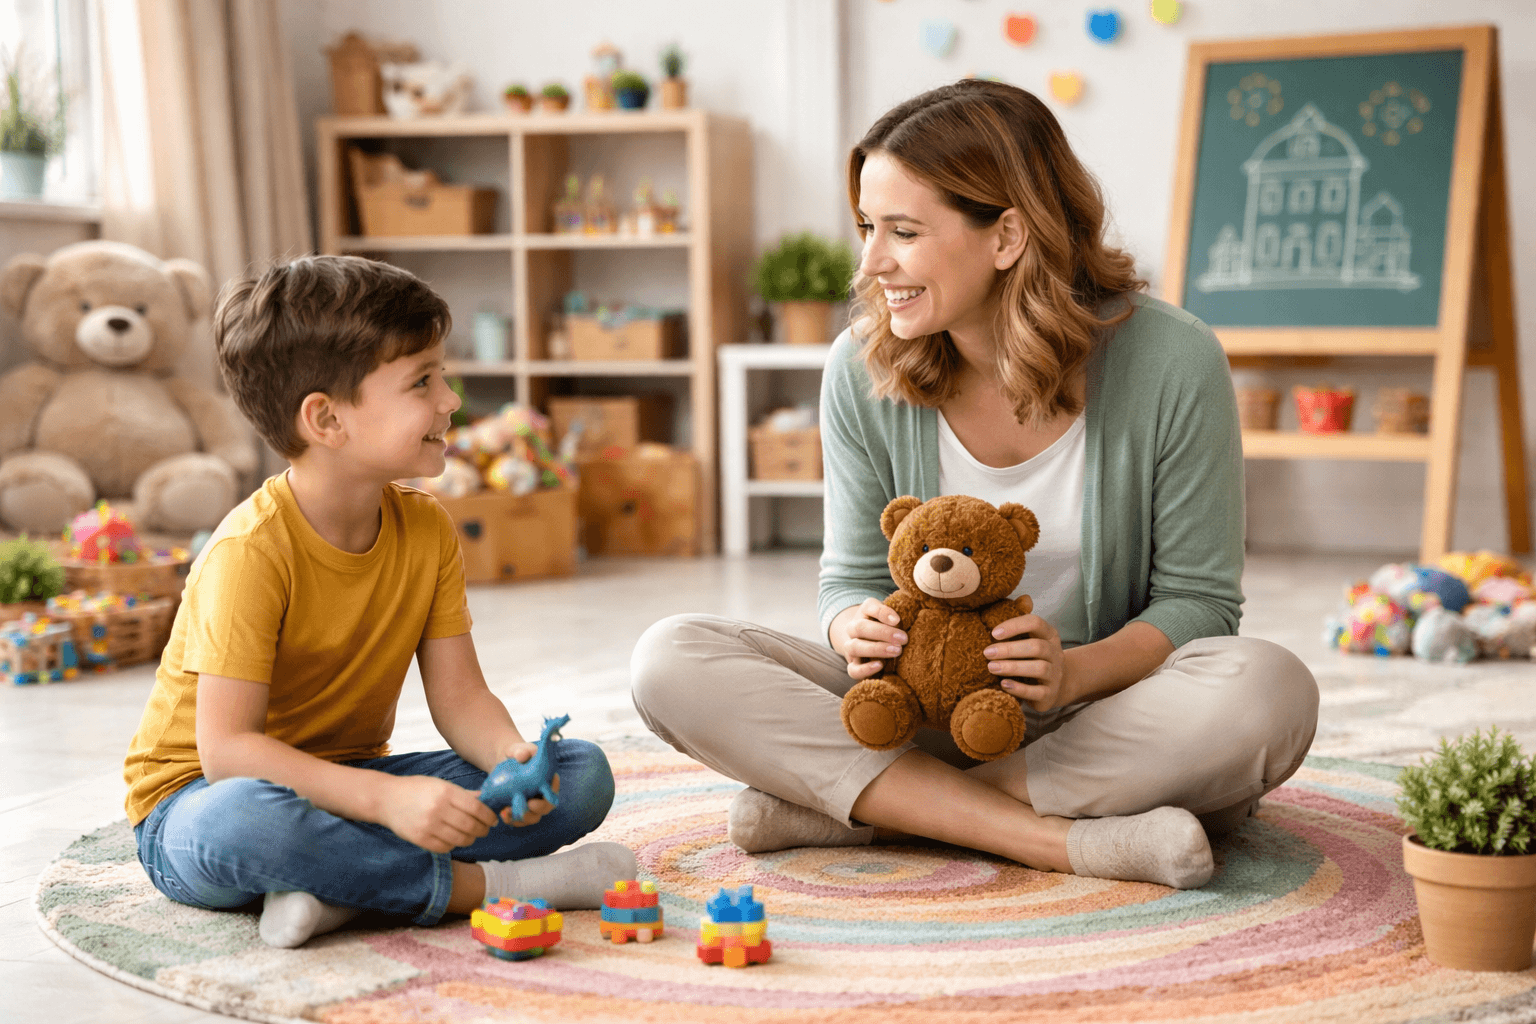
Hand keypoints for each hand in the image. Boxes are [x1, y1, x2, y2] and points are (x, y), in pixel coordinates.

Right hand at [379, 775, 499, 852]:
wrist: (386, 799)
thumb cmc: (417, 789)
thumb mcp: (441, 784)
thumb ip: (463, 794)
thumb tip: (486, 799)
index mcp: (446, 792)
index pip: (476, 808)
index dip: (488, 817)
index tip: (493, 820)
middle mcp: (438, 809)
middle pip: (470, 826)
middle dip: (483, 830)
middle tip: (485, 829)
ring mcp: (428, 826)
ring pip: (460, 839)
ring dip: (470, 839)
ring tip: (471, 835)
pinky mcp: (420, 839)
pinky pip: (445, 847)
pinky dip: (453, 845)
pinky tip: (454, 839)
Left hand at [491, 742, 559, 827]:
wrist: (504, 763)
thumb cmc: (517, 755)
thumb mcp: (519, 749)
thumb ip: (522, 750)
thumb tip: (522, 756)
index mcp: (547, 779)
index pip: (554, 789)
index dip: (550, 794)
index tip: (539, 793)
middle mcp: (542, 794)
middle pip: (546, 807)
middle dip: (537, 810)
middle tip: (527, 805)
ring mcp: (531, 804)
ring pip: (533, 817)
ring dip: (523, 818)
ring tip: (509, 811)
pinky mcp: (519, 809)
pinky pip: (518, 820)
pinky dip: (511, 820)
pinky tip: (502, 814)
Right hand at [832, 598, 907, 681]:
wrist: (866, 642)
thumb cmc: (884, 628)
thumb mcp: (890, 617)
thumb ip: (893, 615)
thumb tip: (898, 619)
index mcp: (863, 613)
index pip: (869, 607)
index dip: (882, 613)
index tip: (897, 620)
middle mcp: (853, 629)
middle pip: (860, 627)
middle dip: (883, 633)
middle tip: (903, 639)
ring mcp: (850, 648)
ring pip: (855, 647)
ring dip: (876, 649)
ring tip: (896, 651)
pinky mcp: (853, 666)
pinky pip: (853, 669)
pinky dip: (865, 669)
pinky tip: (880, 665)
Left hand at [984, 613, 1069, 711]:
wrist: (1055, 686)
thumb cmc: (1033, 657)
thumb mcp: (1030, 638)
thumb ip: (1021, 622)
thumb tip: (1024, 598)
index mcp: (1049, 635)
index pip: (1036, 623)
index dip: (1014, 626)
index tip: (993, 633)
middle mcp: (1055, 653)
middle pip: (1037, 647)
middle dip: (1009, 649)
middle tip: (986, 653)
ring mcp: (1055, 675)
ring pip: (1039, 668)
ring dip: (1013, 667)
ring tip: (991, 667)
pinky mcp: (1050, 695)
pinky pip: (1037, 691)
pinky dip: (1019, 689)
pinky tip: (1003, 685)